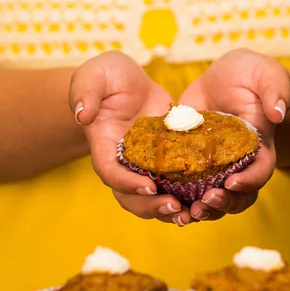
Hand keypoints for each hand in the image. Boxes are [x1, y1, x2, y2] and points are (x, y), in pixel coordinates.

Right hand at [68, 52, 191, 224]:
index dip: (127, 184)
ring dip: (170, 210)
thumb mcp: (93, 76)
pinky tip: (207, 198)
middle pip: (130, 196)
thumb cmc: (107, 76)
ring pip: (152, 199)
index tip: (150, 187)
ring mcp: (144, 166)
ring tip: (192, 214)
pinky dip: (188, 196)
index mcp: (104, 146)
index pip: (110, 173)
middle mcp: (123, 163)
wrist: (129, 82)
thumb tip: (82, 114)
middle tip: (176, 207)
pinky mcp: (165, 163)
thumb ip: (85, 92)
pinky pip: (174, 186)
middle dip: (151, 206)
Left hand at [179, 49, 289, 221]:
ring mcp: (216, 168)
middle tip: (204, 201)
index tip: (231, 183)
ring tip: (187, 212)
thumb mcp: (265, 73)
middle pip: (239, 196)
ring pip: (214, 199)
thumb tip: (278, 114)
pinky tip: (165, 199)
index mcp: (260, 147)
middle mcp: (240, 164)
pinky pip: (188, 188)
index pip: (260, 172)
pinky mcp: (193, 164)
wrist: (221, 78)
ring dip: (203, 209)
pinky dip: (179, 198)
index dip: (248, 181)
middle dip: (224, 203)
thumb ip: (275, 89)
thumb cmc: (249, 74)